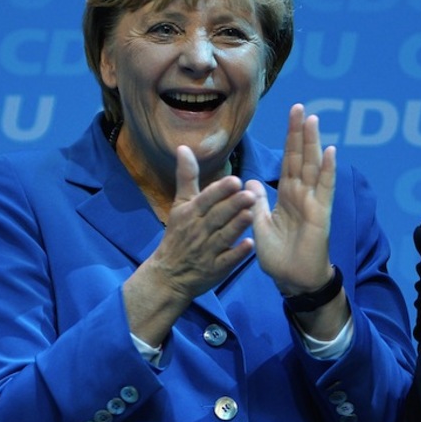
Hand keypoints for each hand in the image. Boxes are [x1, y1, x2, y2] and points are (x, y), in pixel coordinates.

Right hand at [125, 145, 256, 344]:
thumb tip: (183, 147)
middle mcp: (198, 231)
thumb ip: (186, 177)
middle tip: (250, 194)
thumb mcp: (180, 205)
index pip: (205, 200)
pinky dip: (237, 254)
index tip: (235, 180)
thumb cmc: (179, 234)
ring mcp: (207, 251)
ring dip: (237, 226)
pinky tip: (250, 244)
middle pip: (217, 217)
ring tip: (252, 214)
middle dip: (232, 205)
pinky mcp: (215, 269)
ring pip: (224, 237)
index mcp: (190, 214)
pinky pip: (227, 261)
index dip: (219, 191)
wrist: (169, 275)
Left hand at [247, 104, 335, 295]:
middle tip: (298, 107)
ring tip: (312, 120)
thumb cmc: (279, 256)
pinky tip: (331, 152)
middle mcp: (302, 195)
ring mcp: (313, 202)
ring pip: (313, 167)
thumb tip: (251, 182)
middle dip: (299, 133)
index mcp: (287, 196)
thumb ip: (258, 202)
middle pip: (301, 158)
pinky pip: (325, 189)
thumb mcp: (260, 225)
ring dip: (313, 144)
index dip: (289, 139)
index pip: (288, 161)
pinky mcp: (321, 214)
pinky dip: (328, 170)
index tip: (290, 117)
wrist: (293, 280)